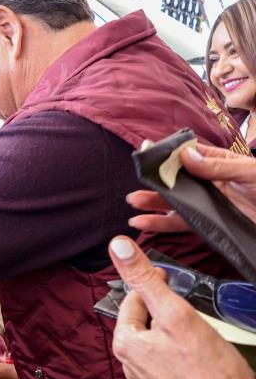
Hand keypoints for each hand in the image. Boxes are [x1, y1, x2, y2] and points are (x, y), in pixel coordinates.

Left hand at [109, 235, 255, 378]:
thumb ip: (145, 279)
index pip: (133, 298)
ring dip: (173, 331)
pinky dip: (181, 351)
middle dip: (165, 310)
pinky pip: (167, 359)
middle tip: (190, 313)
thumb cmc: (210, 371)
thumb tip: (117, 245)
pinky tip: (200, 356)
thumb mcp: (175, 313)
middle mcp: (129, 363)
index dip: (155, 286)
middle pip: (144, 319)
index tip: (173, 282)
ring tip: (198, 337)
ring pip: (157, 339)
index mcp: (124, 342)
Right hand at [127, 143, 255, 232]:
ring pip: (174, 203)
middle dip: (154, 182)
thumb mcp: (250, 172)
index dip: (165, 155)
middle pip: (174, 180)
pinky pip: (181, 223)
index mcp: (218, 163)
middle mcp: (208, 183)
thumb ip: (218, 166)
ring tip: (134, 203)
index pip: (186, 155)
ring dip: (153, 203)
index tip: (146, 153)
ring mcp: (207, 204)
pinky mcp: (209, 225)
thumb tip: (185, 155)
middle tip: (136, 182)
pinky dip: (161, 224)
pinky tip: (144, 223)